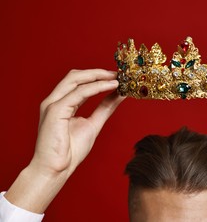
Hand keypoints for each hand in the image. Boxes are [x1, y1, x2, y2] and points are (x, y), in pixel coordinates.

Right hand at [5, 69, 124, 212]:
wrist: (56, 169)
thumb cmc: (70, 150)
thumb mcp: (93, 124)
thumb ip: (105, 108)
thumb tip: (119, 94)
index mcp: (62, 103)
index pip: (79, 82)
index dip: (98, 76)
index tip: (117, 77)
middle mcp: (55, 100)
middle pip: (76, 76)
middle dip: (98, 72)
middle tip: (118, 74)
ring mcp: (53, 104)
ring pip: (76, 79)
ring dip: (98, 76)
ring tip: (116, 78)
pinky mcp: (55, 111)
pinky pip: (78, 93)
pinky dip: (96, 87)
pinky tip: (110, 87)